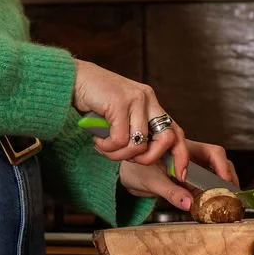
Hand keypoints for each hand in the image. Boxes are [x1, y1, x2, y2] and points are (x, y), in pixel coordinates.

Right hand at [73, 59, 189, 174]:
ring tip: (104, 146)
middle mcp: (148, 99)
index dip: (181, 155)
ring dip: (118, 154)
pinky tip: (97, 139)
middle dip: (148, 159)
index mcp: (151, 103)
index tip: (180, 175)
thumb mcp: (121, 117)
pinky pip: (120, 140)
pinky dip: (107, 146)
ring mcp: (135, 100)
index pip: (177, 132)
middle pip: (166, 140)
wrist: (71, 79)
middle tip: (127, 159)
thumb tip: (145, 157)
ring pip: (139, 145)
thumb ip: (135, 131)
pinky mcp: (120, 103)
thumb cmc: (93, 101)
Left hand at [119, 139, 238, 211]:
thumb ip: (170, 192)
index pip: (213, 152)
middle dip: (229, 178)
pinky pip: (206, 188)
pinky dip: (212, 197)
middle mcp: (193, 158)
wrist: (128, 175)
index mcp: (185, 149)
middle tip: (233, 196)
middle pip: (220, 164)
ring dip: (223, 188)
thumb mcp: (152, 181)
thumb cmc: (137, 169)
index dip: (222, 166)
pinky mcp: (190, 184)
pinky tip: (214, 207)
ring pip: (216, 176)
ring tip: (228, 203)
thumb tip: (188, 203)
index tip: (224, 182)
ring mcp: (193, 171)